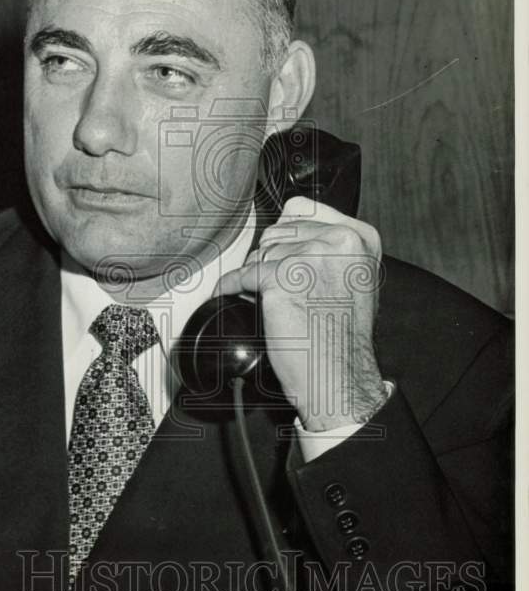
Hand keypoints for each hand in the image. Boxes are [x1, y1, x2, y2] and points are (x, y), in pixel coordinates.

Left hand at [215, 196, 387, 430]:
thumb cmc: (342, 339)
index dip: (286, 238)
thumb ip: (330, 251)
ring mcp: (310, 257)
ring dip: (256, 277)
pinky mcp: (281, 279)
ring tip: (273, 303)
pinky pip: (241, 275)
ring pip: (260, 253)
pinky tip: (234, 296)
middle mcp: (339, 241)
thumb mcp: (353, 281)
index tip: (283, 256)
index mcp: (360, 237)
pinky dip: (231, 287)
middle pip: (277, 233)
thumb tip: (291, 235)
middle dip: (270, 260)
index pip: (302, 212)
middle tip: (281, 290)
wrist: (339, 377)